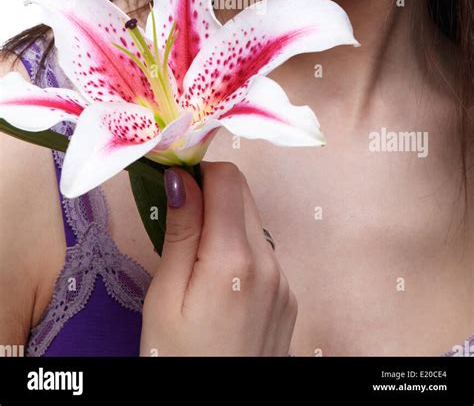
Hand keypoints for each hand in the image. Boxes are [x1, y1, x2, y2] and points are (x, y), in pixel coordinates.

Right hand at [139, 161, 296, 355]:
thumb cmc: (178, 359)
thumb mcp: (165, 296)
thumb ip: (180, 231)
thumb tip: (181, 176)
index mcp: (236, 257)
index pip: (228, 178)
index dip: (198, 170)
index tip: (171, 183)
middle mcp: (270, 261)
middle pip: (243, 194)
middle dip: (210, 192)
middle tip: (176, 216)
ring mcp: (285, 280)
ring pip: (254, 222)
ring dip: (225, 222)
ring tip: (194, 256)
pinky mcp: (289, 297)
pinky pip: (264, 253)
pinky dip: (240, 249)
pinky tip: (218, 281)